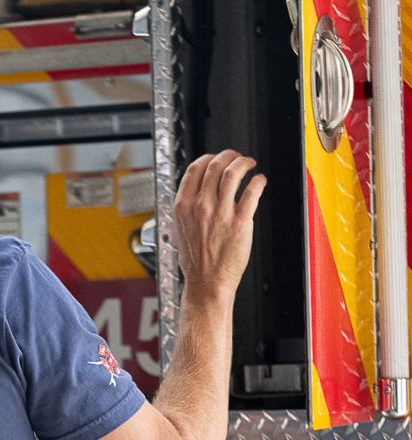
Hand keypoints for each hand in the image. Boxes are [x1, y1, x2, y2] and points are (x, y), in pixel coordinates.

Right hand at [173, 150, 265, 297]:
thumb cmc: (196, 263)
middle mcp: (201, 207)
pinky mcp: (240, 222)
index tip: (216, 159)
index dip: (209, 158)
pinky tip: (259, 182)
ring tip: (249, 164)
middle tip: (236, 157)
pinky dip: (258, 181)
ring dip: (244, 162)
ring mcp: (220, 214)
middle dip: (229, 155)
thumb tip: (197, 191)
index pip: (195, 169)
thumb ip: (188, 209)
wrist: (206, 284)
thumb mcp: (181, 231)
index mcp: (183, 207)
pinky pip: (252, 191)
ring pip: (233, 172)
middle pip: (216, 165)